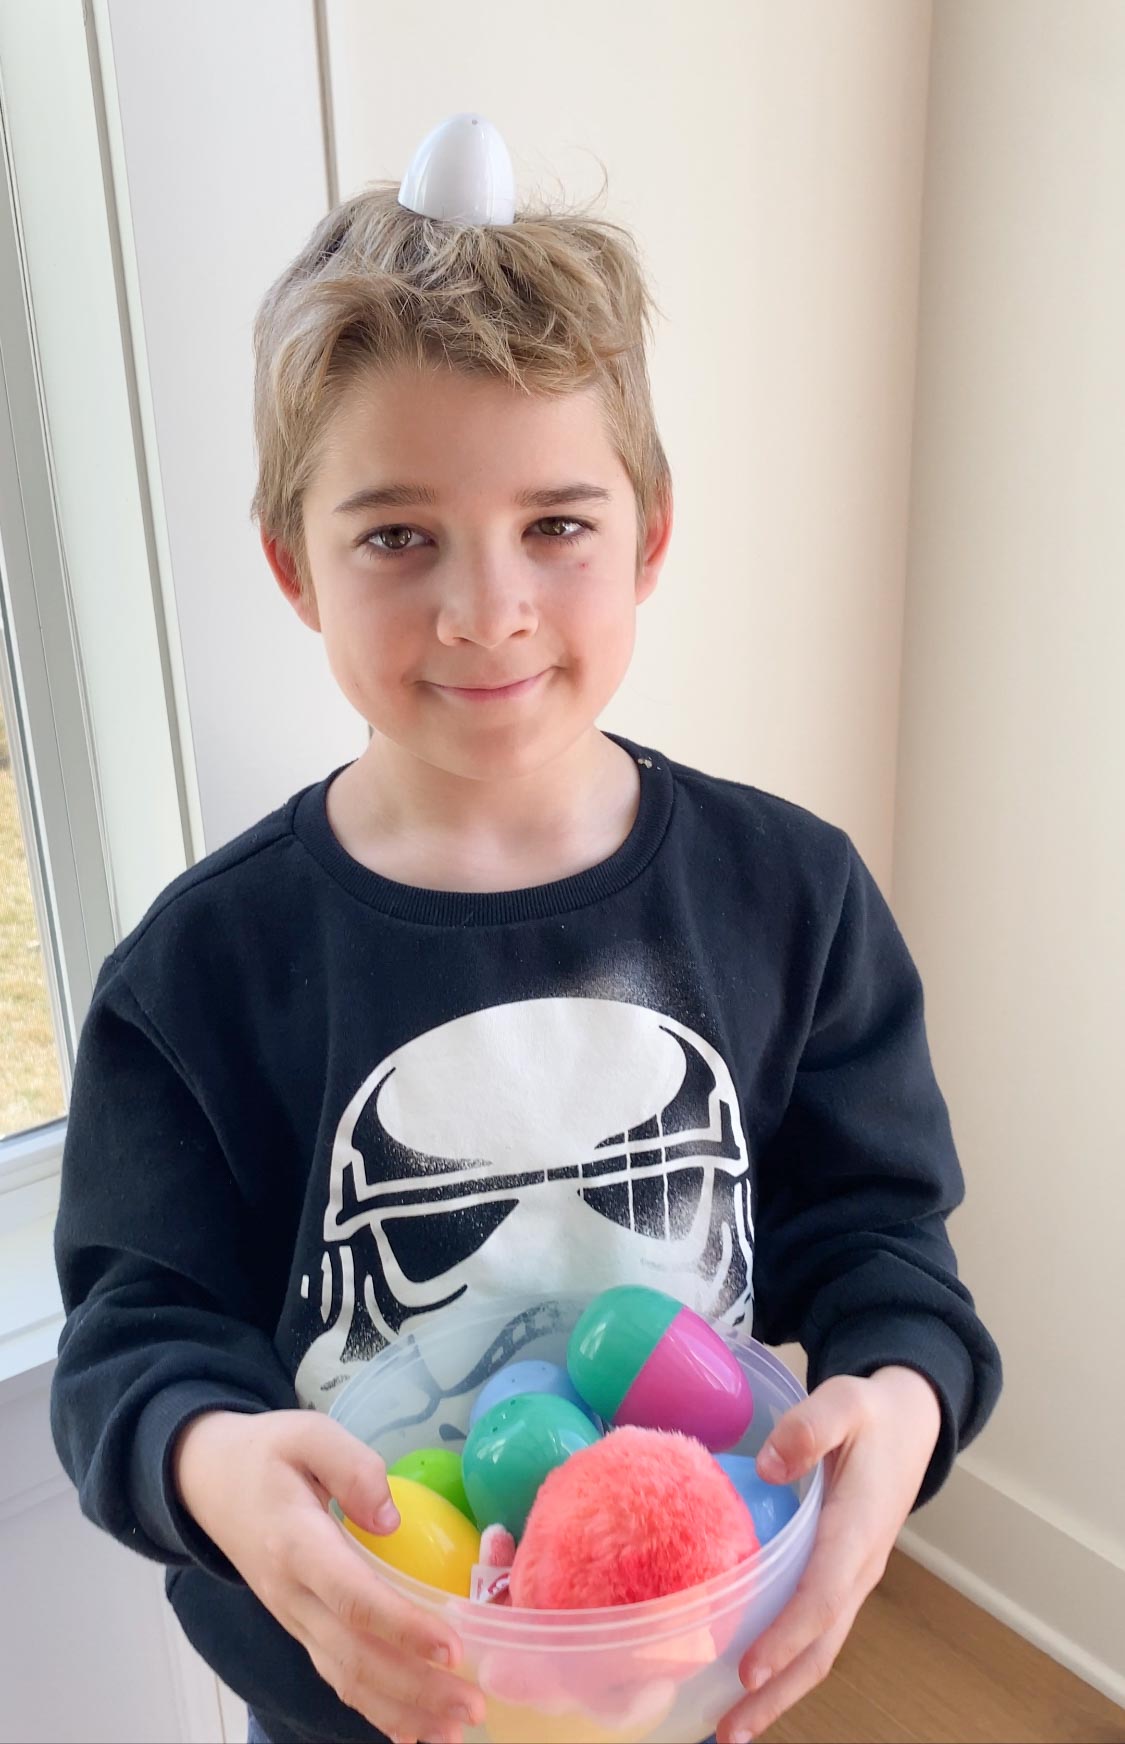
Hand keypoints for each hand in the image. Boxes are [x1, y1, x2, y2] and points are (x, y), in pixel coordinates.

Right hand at [173, 1408, 483, 1743]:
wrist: (207, 1480)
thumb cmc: (265, 1453)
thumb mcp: (307, 1433)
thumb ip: (352, 1465)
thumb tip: (391, 1517)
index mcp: (297, 1543)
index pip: (352, 1597)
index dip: (402, 1627)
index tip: (452, 1648)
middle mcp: (293, 1594)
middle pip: (355, 1656)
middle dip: (417, 1688)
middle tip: (473, 1707)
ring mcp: (293, 1617)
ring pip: (346, 1678)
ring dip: (402, 1710)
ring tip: (455, 1729)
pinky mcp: (299, 1626)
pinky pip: (335, 1676)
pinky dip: (374, 1710)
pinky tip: (413, 1729)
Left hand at [717, 1365, 940, 1742]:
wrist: (912, 1423)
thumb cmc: (872, 1414)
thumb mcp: (844, 1401)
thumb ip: (809, 1427)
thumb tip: (770, 1469)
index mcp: (857, 1530)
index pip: (822, 1596)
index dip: (787, 1637)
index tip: (749, 1670)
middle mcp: (858, 1567)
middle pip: (821, 1646)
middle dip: (778, 1692)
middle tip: (729, 1733)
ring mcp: (852, 1577)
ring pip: (820, 1648)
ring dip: (780, 1691)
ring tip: (731, 1728)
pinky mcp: (842, 1576)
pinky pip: (816, 1629)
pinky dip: (786, 1661)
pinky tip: (750, 1677)